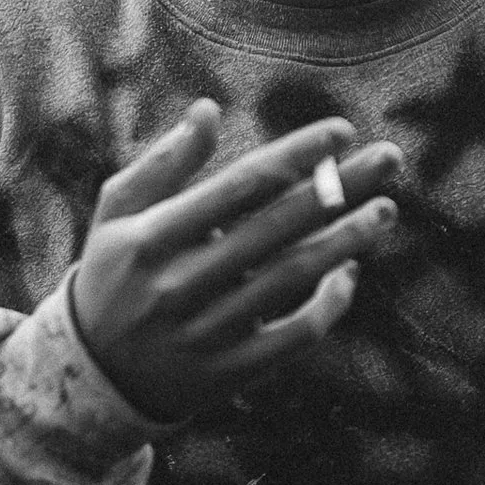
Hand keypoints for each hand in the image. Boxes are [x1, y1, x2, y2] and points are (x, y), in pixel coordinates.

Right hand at [69, 101, 401, 424]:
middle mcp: (180, 285)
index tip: (341, 131)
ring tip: (385, 210)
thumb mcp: (118, 213)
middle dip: (339, 188)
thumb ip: (163, 162)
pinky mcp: (230, 372)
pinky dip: (328, 304)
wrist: (95, 375)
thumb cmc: (115, 273)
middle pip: (276, 227)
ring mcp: (207, 333)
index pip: (239, 187)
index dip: (295, 156)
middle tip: (389, 159)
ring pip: (292, 280)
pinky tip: (349, 272)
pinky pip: (295, 336)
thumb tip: (209, 109)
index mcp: (152, 238)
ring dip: (345, 241)